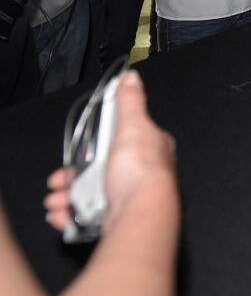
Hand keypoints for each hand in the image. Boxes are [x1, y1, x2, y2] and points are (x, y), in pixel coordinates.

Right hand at [44, 71, 176, 233]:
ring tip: (56, 200)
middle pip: (99, 169)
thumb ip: (131, 102)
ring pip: (89, 193)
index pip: (118, 140)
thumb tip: (131, 79)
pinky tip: (63, 214)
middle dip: (73, 176)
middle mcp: (140, 172)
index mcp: (149, 148)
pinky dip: (71, 215)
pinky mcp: (116, 216)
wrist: (140, 211)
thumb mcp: (135, 126)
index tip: (76, 151)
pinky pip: (88, 215)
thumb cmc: (142, 171)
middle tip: (59, 180)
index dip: (94, 145)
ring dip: (67, 196)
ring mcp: (128, 196)